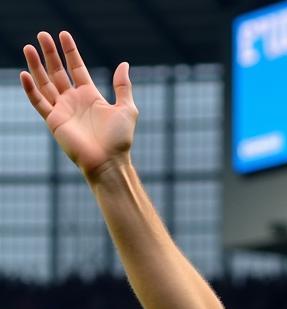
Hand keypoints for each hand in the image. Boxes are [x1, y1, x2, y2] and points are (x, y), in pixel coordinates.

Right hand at [20, 31, 136, 179]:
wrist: (109, 162)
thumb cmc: (120, 139)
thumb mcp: (126, 109)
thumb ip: (122, 86)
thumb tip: (124, 64)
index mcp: (90, 96)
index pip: (77, 68)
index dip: (70, 52)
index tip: (63, 34)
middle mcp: (74, 101)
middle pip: (58, 72)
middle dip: (50, 53)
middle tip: (42, 34)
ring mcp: (62, 110)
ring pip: (45, 83)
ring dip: (37, 66)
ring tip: (29, 47)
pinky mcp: (54, 121)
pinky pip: (39, 102)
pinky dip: (31, 89)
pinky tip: (25, 74)